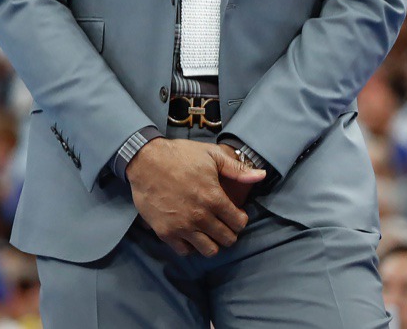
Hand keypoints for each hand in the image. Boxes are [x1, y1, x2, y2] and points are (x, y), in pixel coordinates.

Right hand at [126, 139, 265, 256]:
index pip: (239, 223)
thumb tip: (261, 175)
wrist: (145, 161)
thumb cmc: (180, 155)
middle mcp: (200, 216)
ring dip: (213, 243)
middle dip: (230, 232)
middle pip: (227, 239)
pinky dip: (191, 246)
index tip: (236, 215)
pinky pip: (185, 251)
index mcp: (214, 198)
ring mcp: (182, 226)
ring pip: (209, 250)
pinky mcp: (165, 232)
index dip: (241, 220)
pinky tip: (192, 234)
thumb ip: (237, 169)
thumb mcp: (211, 155)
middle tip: (225, 224)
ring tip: (210, 232)